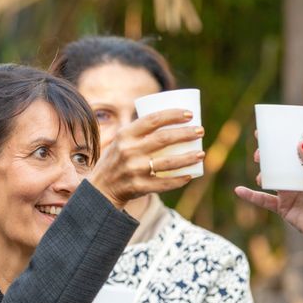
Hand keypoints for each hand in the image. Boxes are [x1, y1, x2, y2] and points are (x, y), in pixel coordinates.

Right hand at [89, 109, 204, 208]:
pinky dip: (178, 180)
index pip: (153, 119)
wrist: (101, 188)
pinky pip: (164, 183)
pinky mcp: (139, 187)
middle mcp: (129, 151)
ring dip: (188, 158)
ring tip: (201, 153)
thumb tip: (170, 117)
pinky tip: (190, 175)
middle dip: (186, 133)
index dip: (173, 115)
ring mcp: (134, 170)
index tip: (190, 114)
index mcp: (125, 135)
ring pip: (167, 163)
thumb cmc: (118, 159)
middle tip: (200, 131)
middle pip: (164, 139)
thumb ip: (140, 130)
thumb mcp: (121, 140)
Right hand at [234, 141, 302, 247]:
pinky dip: (251, 196)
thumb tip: (301, 143)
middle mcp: (296, 179)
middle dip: (267, 157)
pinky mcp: (282, 207)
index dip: (281, 141)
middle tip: (259, 154)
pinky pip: (263, 200)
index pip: (293, 150)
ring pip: (270, 179)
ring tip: (260, 177)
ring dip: (262, 175)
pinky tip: (239, 190)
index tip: (267, 132)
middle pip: (278, 163)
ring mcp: (288, 192)